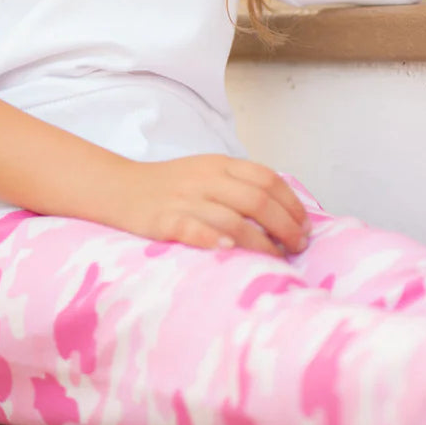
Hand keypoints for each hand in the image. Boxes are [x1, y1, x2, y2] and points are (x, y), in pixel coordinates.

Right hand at [108, 154, 311, 256]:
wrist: (120, 188)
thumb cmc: (170, 186)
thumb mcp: (207, 173)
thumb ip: (239, 184)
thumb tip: (284, 211)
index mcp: (219, 164)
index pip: (266, 179)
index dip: (291, 203)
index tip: (305, 225)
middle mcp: (206, 179)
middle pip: (257, 200)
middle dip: (285, 226)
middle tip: (299, 246)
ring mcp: (185, 199)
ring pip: (233, 218)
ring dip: (261, 242)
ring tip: (277, 259)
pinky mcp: (165, 220)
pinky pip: (194, 228)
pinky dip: (214, 239)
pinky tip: (230, 251)